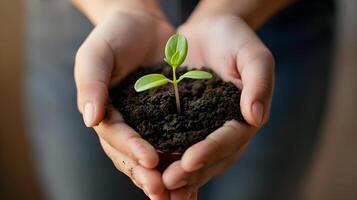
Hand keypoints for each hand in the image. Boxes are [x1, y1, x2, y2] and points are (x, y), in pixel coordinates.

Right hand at [74, 9, 173, 198]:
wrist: (141, 24)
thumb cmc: (113, 36)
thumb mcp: (96, 54)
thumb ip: (91, 83)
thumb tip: (90, 119)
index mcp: (106, 113)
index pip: (116, 137)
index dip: (131, 149)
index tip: (149, 160)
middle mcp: (126, 123)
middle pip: (133, 155)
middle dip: (147, 174)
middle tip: (162, 191)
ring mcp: (148, 123)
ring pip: (154, 155)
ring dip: (165, 176)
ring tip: (180, 194)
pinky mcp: (169, 116)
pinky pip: (174, 139)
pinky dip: (181, 158)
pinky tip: (194, 173)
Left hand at [162, 15, 274, 198]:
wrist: (209, 32)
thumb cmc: (235, 40)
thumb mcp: (253, 55)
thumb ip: (258, 82)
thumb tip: (256, 116)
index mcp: (243, 118)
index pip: (230, 139)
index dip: (212, 150)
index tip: (190, 159)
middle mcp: (224, 130)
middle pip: (211, 158)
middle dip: (190, 172)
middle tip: (168, 183)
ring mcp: (203, 130)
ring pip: (192, 159)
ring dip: (177, 175)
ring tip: (157, 188)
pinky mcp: (182, 123)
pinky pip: (174, 145)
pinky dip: (164, 161)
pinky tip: (149, 173)